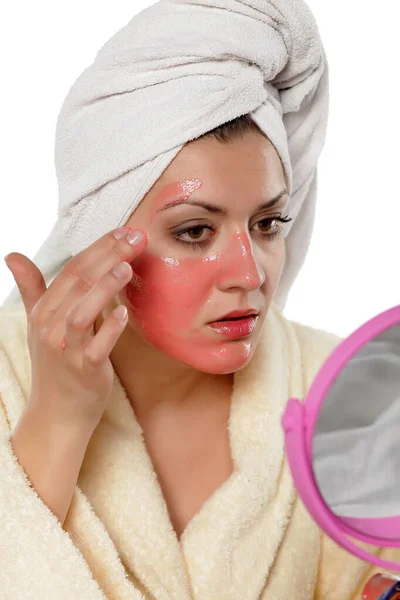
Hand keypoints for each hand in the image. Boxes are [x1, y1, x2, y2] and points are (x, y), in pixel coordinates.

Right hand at [5, 226, 145, 429]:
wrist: (57, 412)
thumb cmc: (53, 364)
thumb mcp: (39, 323)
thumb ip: (32, 287)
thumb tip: (11, 254)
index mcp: (43, 311)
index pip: (71, 270)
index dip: (98, 248)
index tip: (123, 231)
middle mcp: (51, 327)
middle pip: (79, 283)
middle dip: (109, 256)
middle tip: (136, 238)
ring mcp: (67, 350)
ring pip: (84, 312)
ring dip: (105, 287)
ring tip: (128, 267)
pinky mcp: (86, 371)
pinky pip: (97, 346)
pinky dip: (109, 328)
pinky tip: (123, 311)